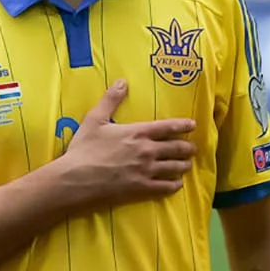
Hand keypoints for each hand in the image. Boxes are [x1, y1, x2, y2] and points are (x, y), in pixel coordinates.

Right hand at [57, 80, 197, 208]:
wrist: (76, 179)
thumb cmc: (84, 148)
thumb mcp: (94, 119)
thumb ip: (111, 100)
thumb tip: (122, 81)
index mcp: (138, 132)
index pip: (167, 127)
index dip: (183, 125)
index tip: (193, 125)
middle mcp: (147, 151)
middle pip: (176, 148)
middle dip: (188, 147)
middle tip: (193, 148)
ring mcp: (146, 171)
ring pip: (174, 168)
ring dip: (184, 165)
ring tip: (187, 164)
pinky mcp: (142, 188)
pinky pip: (166, 187)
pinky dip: (174, 185)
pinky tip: (177, 184)